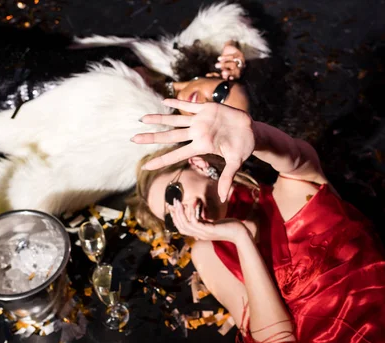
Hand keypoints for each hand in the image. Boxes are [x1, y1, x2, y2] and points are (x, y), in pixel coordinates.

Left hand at [132, 99, 254, 201]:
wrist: (251, 131)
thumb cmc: (243, 148)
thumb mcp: (236, 163)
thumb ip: (227, 178)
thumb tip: (223, 198)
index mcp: (201, 146)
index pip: (176, 155)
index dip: (161, 160)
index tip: (146, 166)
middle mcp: (196, 134)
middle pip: (169, 136)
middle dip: (151, 137)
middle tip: (133, 139)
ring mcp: (200, 121)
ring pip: (174, 120)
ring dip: (158, 118)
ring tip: (142, 118)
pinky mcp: (207, 109)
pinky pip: (188, 105)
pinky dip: (177, 102)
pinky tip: (163, 101)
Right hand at [170, 199, 246, 242]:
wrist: (240, 233)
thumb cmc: (229, 227)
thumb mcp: (214, 224)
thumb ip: (205, 221)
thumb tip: (200, 215)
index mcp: (199, 233)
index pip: (182, 228)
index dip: (175, 218)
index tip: (172, 207)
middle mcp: (199, 234)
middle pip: (181, 226)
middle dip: (175, 214)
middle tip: (173, 202)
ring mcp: (203, 233)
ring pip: (185, 224)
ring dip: (180, 212)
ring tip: (178, 202)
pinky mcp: (209, 230)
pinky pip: (195, 222)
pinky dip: (191, 213)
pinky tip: (193, 203)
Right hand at [215, 41, 244, 80]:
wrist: (231, 49)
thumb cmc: (228, 61)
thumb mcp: (225, 67)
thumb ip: (225, 72)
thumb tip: (224, 77)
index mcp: (239, 72)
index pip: (236, 76)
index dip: (231, 78)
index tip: (226, 78)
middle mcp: (241, 67)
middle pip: (236, 71)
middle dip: (229, 73)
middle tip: (222, 73)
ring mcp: (241, 60)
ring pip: (233, 64)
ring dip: (224, 65)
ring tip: (216, 65)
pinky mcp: (239, 54)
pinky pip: (231, 57)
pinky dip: (224, 58)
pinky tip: (218, 59)